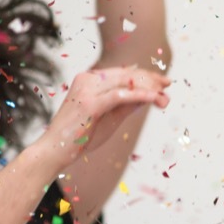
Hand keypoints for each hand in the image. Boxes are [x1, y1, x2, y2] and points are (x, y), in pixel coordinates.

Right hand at [39, 66, 169, 167]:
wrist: (54, 150)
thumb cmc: (80, 136)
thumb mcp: (110, 118)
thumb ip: (127, 106)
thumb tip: (148, 96)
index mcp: (89, 80)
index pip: (122, 73)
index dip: (145, 76)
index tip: (163, 82)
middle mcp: (87, 80)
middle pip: (126, 74)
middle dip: (150, 79)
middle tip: (168, 84)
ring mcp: (87, 90)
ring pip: (125, 82)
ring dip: (148, 87)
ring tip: (165, 93)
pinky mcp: (89, 103)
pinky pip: (120, 96)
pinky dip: (140, 95)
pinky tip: (155, 98)